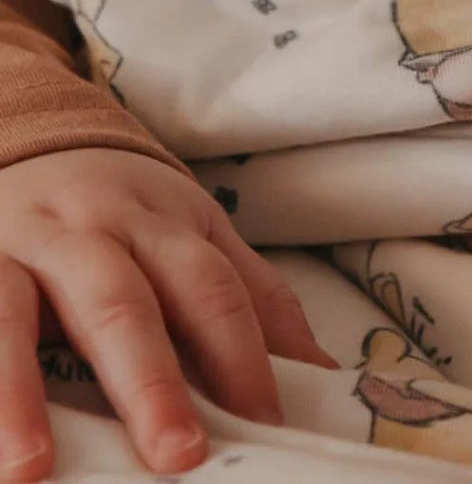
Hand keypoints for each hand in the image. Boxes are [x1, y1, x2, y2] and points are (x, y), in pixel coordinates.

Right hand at [0, 149, 335, 479]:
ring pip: (12, 315)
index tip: (266, 423)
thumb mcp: (196, 236)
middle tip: (176, 457)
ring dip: (19, 394)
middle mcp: (89, 232)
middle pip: (124, 305)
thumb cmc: (126, 211)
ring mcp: (13, 249)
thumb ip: (254, 301)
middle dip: (150, 384)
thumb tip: (322, 374)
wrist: (36, 139)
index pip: (211, 290)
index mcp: (163, 226)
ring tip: (31, 471)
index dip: (242, 357)